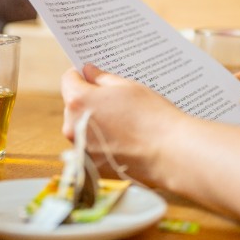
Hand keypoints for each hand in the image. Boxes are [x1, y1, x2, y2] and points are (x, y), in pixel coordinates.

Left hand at [61, 64, 185, 187]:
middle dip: (88, 100)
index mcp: (79, 101)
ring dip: (93, 121)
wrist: (170, 154)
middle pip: (73, 105)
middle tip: (113, 100)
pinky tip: (122, 139)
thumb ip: (101, 78)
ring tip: (121, 122)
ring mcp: (80, 149)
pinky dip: (101, 142)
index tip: (91, 75)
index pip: (69, 79)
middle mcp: (72, 126)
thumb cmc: (151, 116)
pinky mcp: (90, 167)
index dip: (80, 74)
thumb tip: (88, 71)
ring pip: (81, 127)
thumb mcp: (127, 87)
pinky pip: (90, 147)